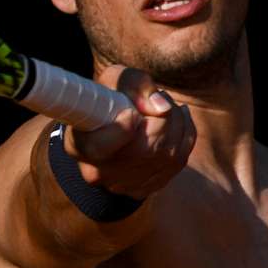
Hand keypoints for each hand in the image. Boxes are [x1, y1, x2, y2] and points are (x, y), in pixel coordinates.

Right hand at [64, 65, 195, 199]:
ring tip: (166, 105)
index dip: (123, 128)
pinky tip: (176, 118)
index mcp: (82, 146)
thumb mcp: (114, 80)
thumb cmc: (108, 98)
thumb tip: (161, 107)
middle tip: (158, 97)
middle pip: (147, 148)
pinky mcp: (148, 188)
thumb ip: (134, 85)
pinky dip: (184, 134)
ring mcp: (126, 185)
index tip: (132, 113)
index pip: (102, 146)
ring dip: (177, 121)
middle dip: (163, 115)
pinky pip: (180, 160)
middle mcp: (101, 172)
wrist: (109, 125)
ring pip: (170, 153)